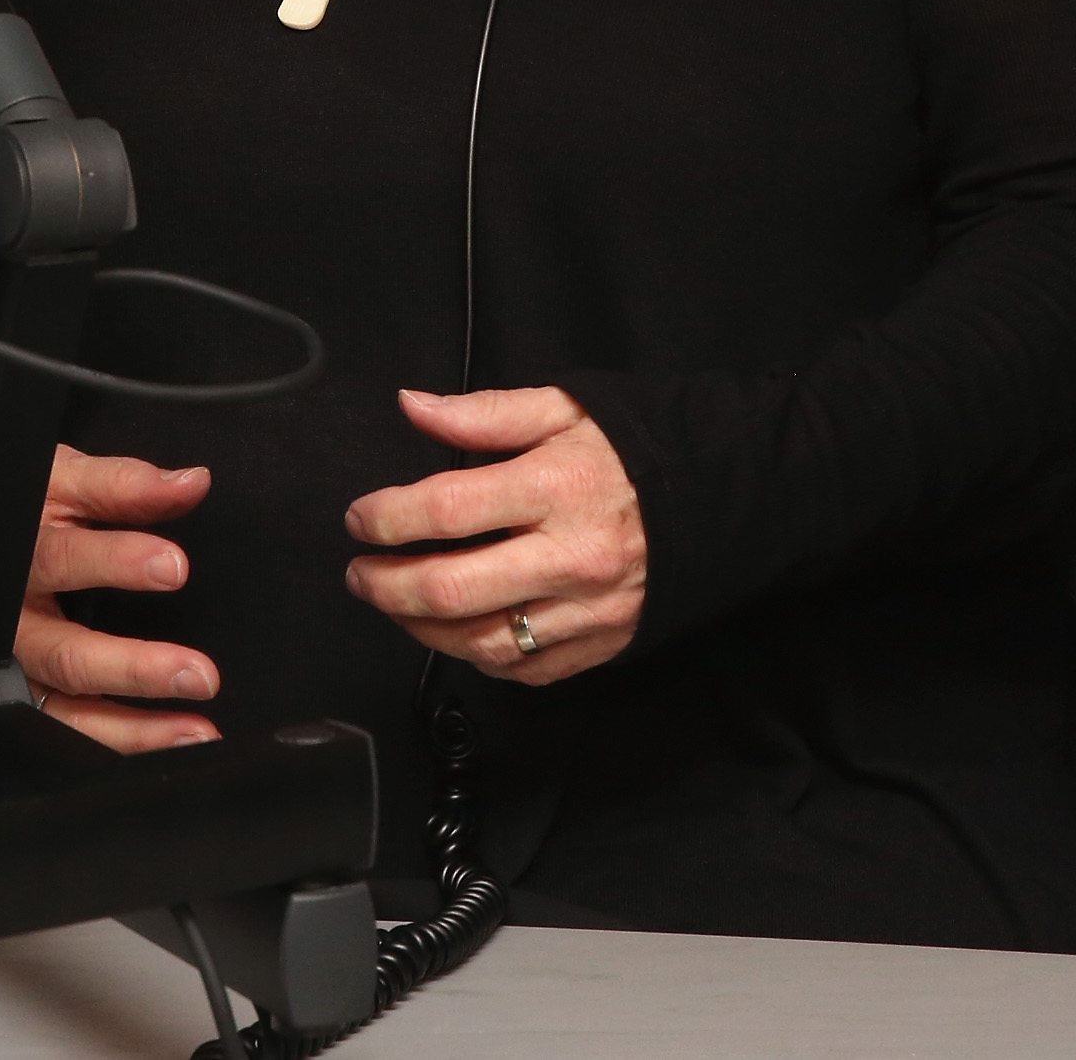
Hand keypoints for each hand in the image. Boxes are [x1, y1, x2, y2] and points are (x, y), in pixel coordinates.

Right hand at [13, 444, 220, 751]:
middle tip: (200, 675)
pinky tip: (168, 744)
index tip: (176, 567)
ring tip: (195, 730)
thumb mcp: (67, 482)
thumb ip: (127, 484)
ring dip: (136, 729)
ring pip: (68, 713)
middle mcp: (13, 623)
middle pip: (67, 655)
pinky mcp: (28, 702)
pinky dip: (121, 745)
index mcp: (19, 556)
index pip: (64, 559)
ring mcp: (18, 670)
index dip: (118, 562)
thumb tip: (190, 484)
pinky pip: (70, 737)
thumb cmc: (32, 510)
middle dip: (135, 669)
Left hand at [343, 387, 644, 683]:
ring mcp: (586, 611)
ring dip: (418, 627)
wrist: (717, 500)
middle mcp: (571, 557)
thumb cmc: (633, 451)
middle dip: (385, 585)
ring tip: (392, 602)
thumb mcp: (565, 409)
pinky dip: (473, 656)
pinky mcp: (599, 647)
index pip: (447, 508)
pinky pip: (520, 669)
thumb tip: (413, 406)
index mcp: (557, 487)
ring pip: (479, 642)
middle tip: (358, 571)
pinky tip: (452, 630)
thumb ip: (484, 413)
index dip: (388, 516)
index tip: (361, 517)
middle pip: (452, 589)